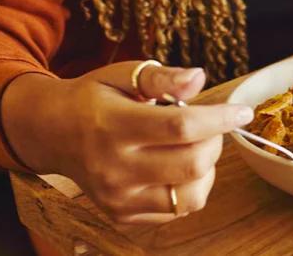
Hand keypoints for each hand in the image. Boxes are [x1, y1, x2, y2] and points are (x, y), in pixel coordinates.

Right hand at [1, 61, 253, 223]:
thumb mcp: (121, 75)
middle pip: (191, 164)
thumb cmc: (93, 99)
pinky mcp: (122, 216)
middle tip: (208, 126)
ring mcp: (118, 198)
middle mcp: (114, 168)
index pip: (181, 128)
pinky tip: (177, 167)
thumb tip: (199, 78)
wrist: (50, 133)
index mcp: (113, 126)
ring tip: (194, 148)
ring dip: (206, 169)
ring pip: (191, 196)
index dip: (220, 119)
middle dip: (215, 142)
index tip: (242, 111)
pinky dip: (189, 188)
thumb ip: (161, 78)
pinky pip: (176, 211)